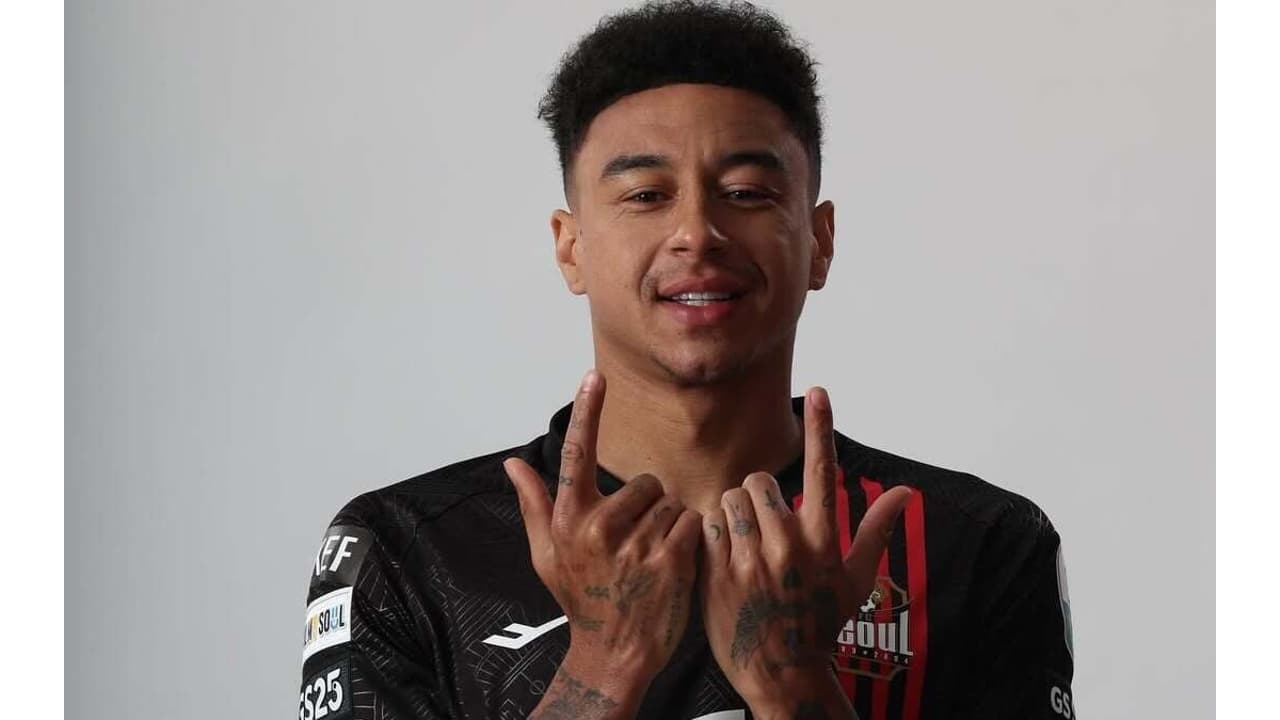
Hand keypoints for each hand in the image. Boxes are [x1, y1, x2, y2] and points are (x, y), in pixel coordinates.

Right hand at [504, 370, 702, 714]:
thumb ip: (533, 503)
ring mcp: (634, 544)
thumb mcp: (546, 555)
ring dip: (668, 526)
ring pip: (669, 503)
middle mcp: (597, 528)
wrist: (612, 655)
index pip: (576, 453)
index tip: (595, 375)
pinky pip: (691, 522)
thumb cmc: (581, 600)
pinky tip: (674, 564)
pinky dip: (690, 538)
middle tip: (636, 543)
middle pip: (644, 481)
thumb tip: (511, 462)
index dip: (587, 411)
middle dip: (648, 506)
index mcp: (569, 519)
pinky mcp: (670, 560)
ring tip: (651, 559)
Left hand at [698, 387, 912, 717]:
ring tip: (743, 541)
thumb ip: (876, 530)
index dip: (822, 427)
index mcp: (823, 541)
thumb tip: (908, 491)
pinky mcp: (718, 573)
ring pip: (731, 499)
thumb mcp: (855, 580)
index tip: (819, 392)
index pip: (824, 472)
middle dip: (758, 494)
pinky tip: (722, 554)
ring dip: (734, 512)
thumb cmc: (820, 625)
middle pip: (761, 481)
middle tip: (762, 523)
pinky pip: (707, 524)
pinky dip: (712, 531)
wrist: (782, 675)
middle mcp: (788, 545)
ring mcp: (751, 560)